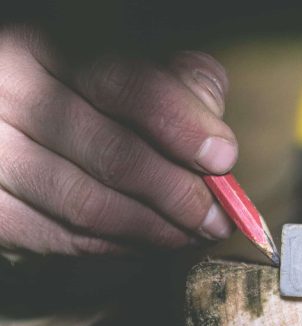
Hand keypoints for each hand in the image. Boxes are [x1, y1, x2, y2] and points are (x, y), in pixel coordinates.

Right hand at [0, 25, 236, 254]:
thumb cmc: (82, 96)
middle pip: (114, 156)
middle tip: (217, 219)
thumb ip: (175, 83)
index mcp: (52, 46)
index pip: (129, 86)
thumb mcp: (124, 66)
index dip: (184, 127)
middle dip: (179, 195)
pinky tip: (148, 241)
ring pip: (89, 206)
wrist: (14, 122)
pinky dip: (117, 245)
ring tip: (191, 234)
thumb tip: (215, 132)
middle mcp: (12, 96)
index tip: (223, 159)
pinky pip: (62, 239)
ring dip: (155, 229)